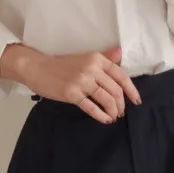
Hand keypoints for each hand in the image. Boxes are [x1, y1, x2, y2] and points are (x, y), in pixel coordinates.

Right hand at [0, 44, 141, 123]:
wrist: (37, 68)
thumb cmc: (62, 65)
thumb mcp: (84, 58)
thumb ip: (104, 57)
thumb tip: (120, 53)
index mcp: (96, 58)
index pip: (121, 75)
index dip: (131, 90)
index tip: (136, 100)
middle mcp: (91, 68)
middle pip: (115, 90)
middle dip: (121, 104)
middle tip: (121, 112)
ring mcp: (81, 81)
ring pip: (106, 99)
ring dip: (113, 111)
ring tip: (114, 116)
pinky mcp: (72, 94)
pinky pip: (92, 108)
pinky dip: (101, 115)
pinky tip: (105, 120)